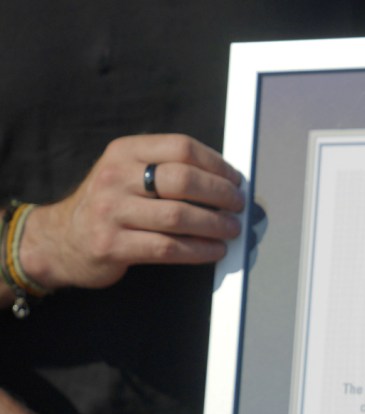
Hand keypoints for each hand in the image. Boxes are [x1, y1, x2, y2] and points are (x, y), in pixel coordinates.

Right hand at [18, 134, 243, 290]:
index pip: (181, 147)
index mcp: (124, 152)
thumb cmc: (111, 206)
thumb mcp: (128, 174)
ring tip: (232, 229)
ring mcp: (111, 212)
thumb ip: (167, 170)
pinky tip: (214, 250)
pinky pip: (167, 248)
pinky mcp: (112, 245)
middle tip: (238, 206)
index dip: (216, 164)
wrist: (61, 240)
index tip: (235, 179)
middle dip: (220, 194)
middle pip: (182, 180)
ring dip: (215, 225)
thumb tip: (226, 181)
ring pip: (178, 217)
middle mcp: (115, 178)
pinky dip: (199, 250)